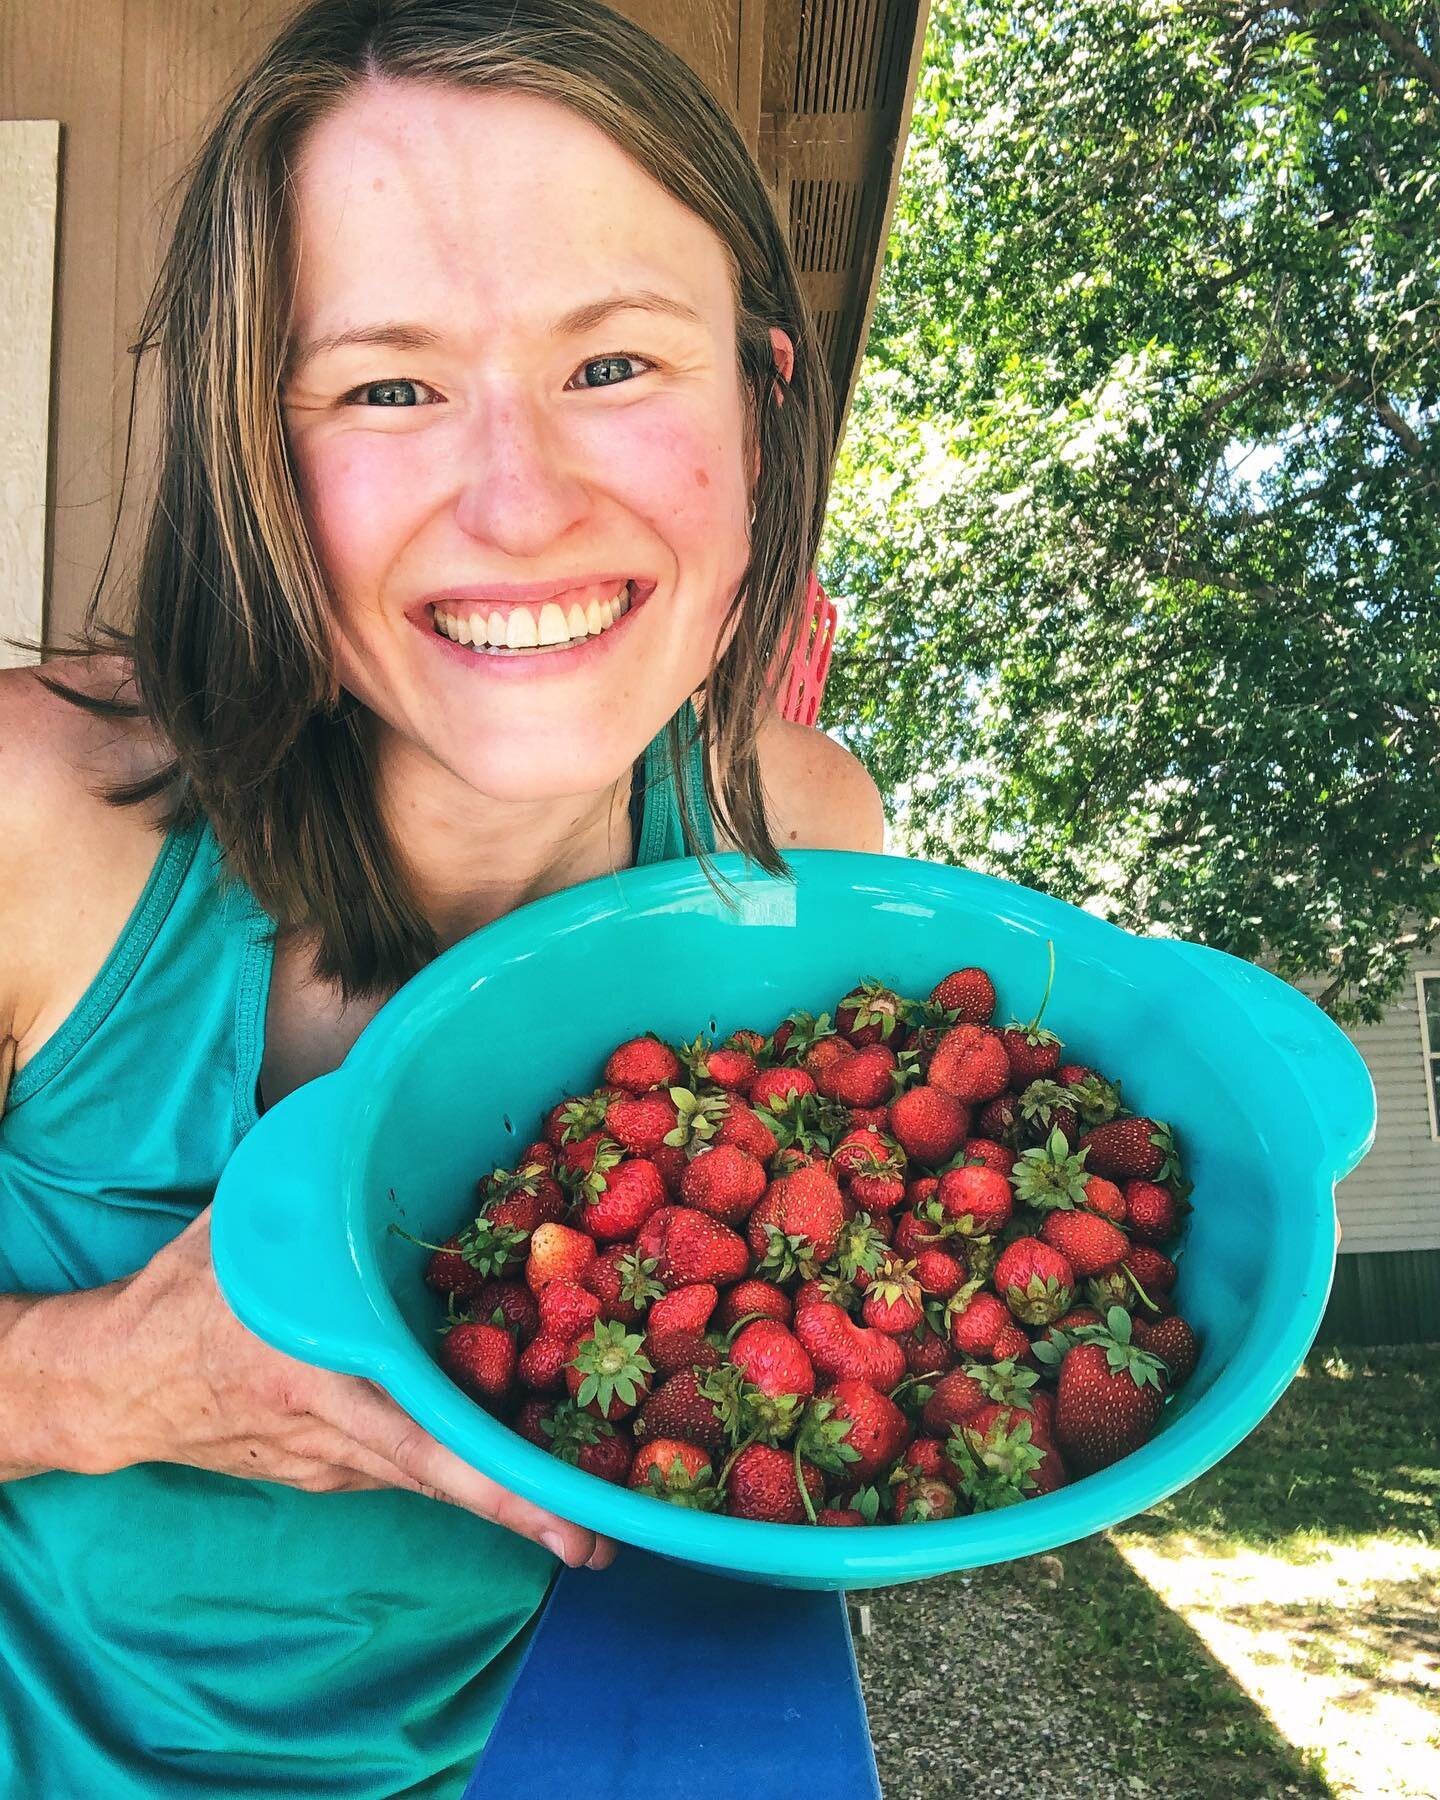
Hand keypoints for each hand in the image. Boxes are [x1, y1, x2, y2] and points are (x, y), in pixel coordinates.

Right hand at [66, 1209, 616, 1569]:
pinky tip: (507, 1450)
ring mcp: (331, 1465)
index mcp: (317, 1377)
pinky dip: (453, 1459)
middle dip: (523, 1509)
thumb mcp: (249, 1232)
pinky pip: (403, 1465)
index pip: (419, 1438)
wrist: (109, 1386)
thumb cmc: (182, 1299)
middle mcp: (334, 1436)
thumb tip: (376, 1109)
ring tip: (586, 1506)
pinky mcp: (330, 1471)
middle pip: (443, 1477)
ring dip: (500, 1490)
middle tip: (603, 1540)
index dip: (494, 1480)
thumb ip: (319, 1186)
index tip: (566, 1521)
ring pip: (430, 1477)